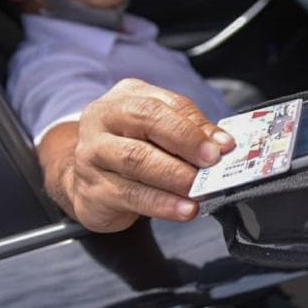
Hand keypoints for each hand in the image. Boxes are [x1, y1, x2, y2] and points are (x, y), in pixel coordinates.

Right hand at [38, 79, 233, 231]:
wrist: (84, 179)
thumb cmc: (130, 147)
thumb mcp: (159, 130)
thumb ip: (191, 130)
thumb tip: (222, 143)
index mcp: (125, 98)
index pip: (162, 105)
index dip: (194, 126)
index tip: (223, 146)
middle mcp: (102, 120)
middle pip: (147, 123)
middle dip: (186, 144)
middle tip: (212, 164)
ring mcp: (92, 155)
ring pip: (137, 161)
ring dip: (175, 177)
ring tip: (200, 189)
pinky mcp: (93, 190)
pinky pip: (131, 196)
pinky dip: (163, 204)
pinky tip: (183, 209)